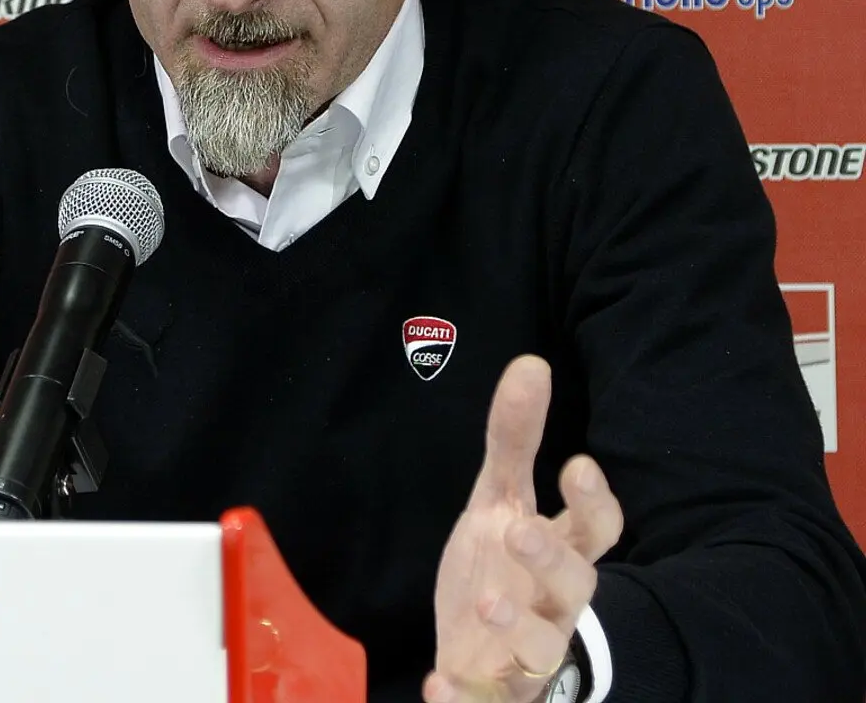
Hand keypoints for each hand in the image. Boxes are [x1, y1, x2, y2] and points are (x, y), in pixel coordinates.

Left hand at [424, 356, 622, 702]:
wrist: (475, 647)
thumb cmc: (499, 564)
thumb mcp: (497, 498)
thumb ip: (514, 438)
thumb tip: (530, 363)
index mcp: (558, 551)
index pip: (595, 529)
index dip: (593, 500)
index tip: (577, 465)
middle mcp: (553, 605)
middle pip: (576, 585)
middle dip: (552, 558)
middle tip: (517, 527)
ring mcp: (528, 654)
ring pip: (544, 649)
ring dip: (518, 626)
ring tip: (486, 599)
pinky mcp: (498, 692)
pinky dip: (463, 699)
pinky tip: (438, 684)